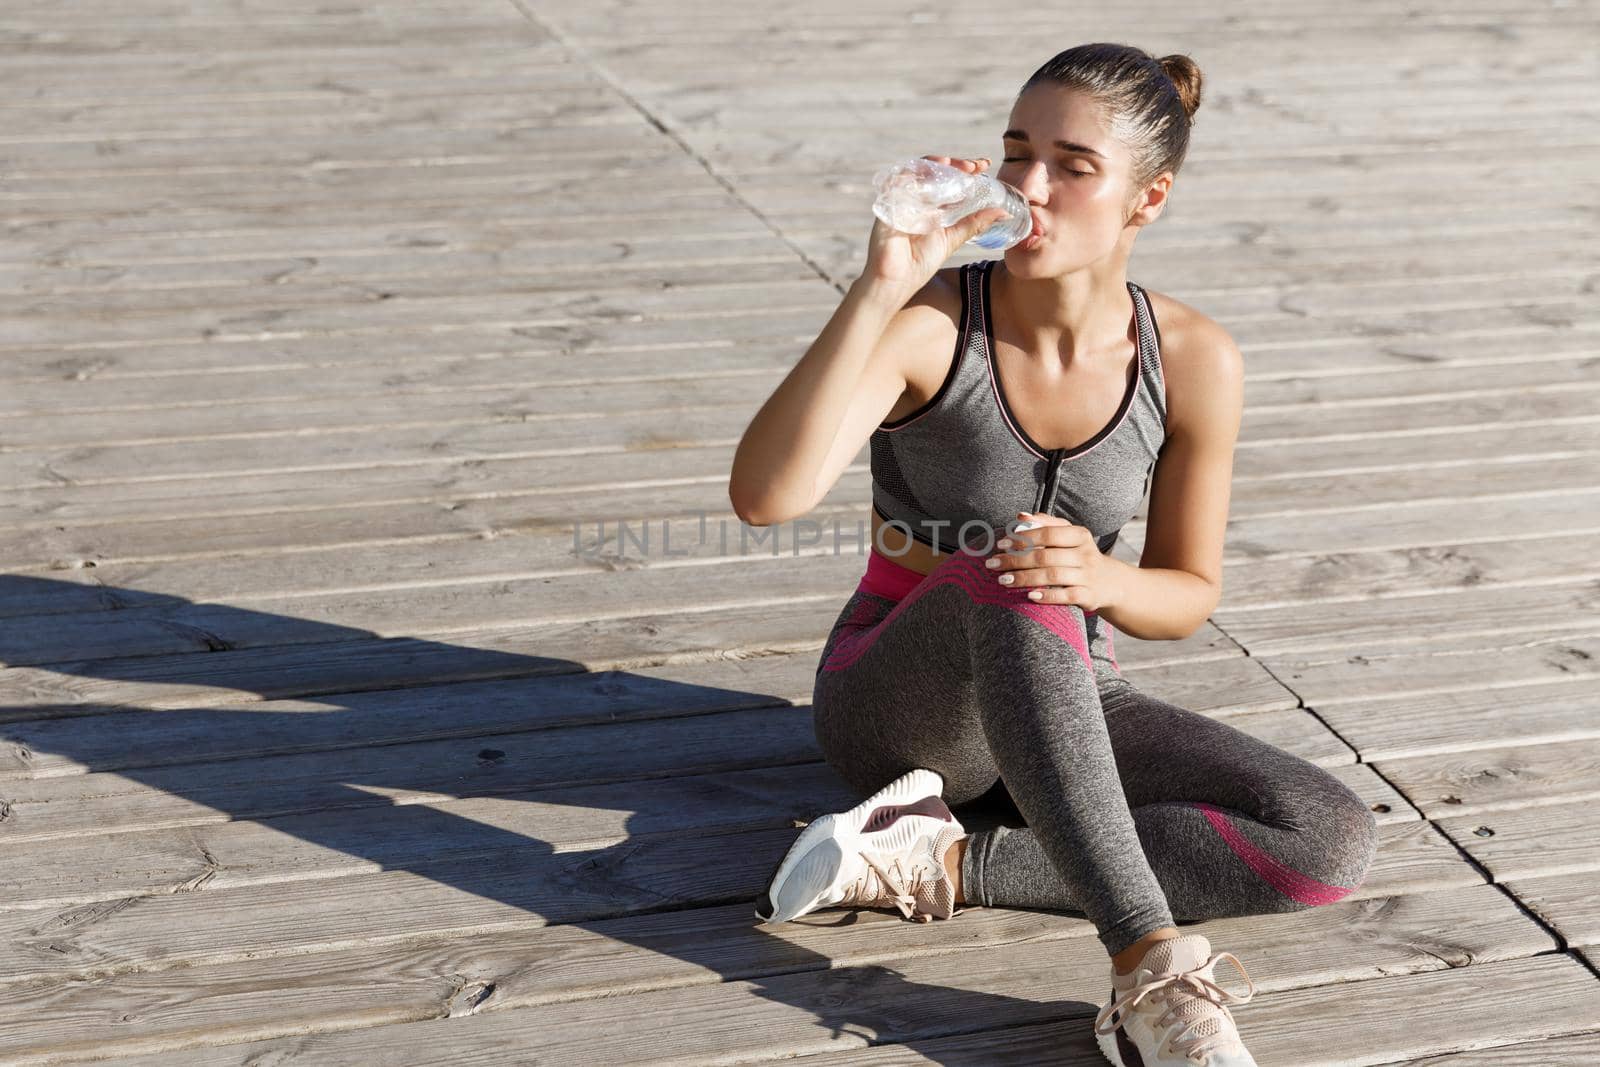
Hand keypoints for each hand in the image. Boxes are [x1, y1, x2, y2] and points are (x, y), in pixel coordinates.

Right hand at [858, 155, 1009, 302]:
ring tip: (950, 163)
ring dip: (934, 163)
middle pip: (936, 170)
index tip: (985, 164)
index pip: (952, 179)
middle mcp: (919, 199)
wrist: (895, 281)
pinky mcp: (888, 203)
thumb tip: (1005, 213)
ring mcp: (903, 199)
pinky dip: (912, 173)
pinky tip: (929, 173)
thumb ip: (976, 223)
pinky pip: (897, 180)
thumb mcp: (954, 239)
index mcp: (934, 206)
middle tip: (972, 166)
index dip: (967, 169)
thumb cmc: (920, 264)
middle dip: (955, 163)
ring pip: (917, 169)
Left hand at [984, 512, 1124, 611]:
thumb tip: (1020, 516)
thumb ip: (1046, 524)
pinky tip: (1029, 596)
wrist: (1110, 583)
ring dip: (1025, 578)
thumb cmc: (1079, 555)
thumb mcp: (1069, 536)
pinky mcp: (1089, 596)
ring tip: (1003, 580)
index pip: (1048, 533)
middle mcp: (1085, 553)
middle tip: (992, 564)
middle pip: (1046, 556)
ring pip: (1053, 575)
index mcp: (1079, 535)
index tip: (1001, 544)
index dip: (1023, 538)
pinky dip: (1048, 596)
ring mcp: (1088, 575)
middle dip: (1016, 560)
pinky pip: (1066, 595)